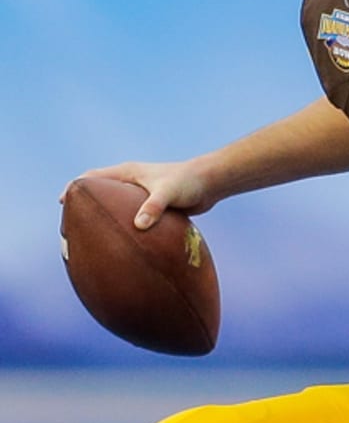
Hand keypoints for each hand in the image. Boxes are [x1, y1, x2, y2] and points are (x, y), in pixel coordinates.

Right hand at [59, 161, 214, 229]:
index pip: (91, 178)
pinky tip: (124, 249)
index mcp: (127, 173)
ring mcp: (141, 196)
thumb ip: (154, 207)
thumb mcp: (169, 193)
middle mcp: (131, 183)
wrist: (211, 184)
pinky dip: (126, 230)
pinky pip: (133, 220)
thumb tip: (139, 226)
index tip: (62, 203)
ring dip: (106, 222)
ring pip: (116, 209)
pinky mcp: (153, 208)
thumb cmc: (189, 182)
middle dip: (86, 209)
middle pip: (100, 195)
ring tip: (93, 241)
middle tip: (74, 228)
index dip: (75, 189)